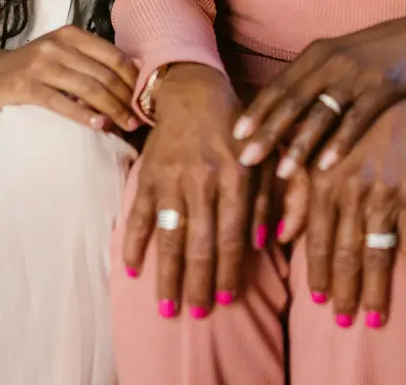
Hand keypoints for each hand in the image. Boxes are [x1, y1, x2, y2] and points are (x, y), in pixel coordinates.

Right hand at [0, 23, 138, 131]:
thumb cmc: (35, 66)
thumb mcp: (64, 53)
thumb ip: (92, 59)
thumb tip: (134, 77)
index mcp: (72, 35)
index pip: (114, 55)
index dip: (133, 78)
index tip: (145, 97)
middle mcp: (58, 46)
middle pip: (104, 74)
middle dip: (126, 98)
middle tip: (138, 119)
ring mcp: (41, 65)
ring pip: (88, 88)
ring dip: (111, 109)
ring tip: (125, 125)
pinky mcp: (26, 87)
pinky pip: (61, 103)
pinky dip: (83, 115)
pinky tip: (98, 125)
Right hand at [122, 63, 280, 317]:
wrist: (195, 91)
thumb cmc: (239, 127)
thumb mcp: (266, 154)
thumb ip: (273, 196)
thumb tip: (269, 240)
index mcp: (237, 174)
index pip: (232, 233)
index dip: (229, 269)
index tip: (226, 299)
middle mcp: (204, 177)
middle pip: (200, 241)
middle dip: (198, 282)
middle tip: (196, 313)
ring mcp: (173, 176)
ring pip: (169, 234)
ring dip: (168, 273)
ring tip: (167, 305)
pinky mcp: (149, 173)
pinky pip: (138, 213)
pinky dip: (133, 241)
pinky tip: (132, 268)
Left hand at [233, 15, 405, 175]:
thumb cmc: (381, 52)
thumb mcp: (343, 57)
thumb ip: (316, 78)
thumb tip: (287, 110)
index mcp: (317, 53)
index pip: (279, 85)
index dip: (258, 110)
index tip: (236, 135)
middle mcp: (332, 61)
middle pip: (292, 101)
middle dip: (267, 132)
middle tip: (245, 159)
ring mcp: (356, 75)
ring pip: (321, 114)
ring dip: (299, 144)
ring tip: (282, 172)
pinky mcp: (382, 89)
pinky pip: (356, 121)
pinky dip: (339, 144)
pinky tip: (326, 165)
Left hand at [277, 94, 405, 325]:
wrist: (394, 104)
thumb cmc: (350, 132)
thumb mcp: (316, 157)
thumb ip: (297, 196)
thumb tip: (279, 236)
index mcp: (323, 183)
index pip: (316, 240)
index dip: (317, 273)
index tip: (317, 301)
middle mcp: (350, 191)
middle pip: (345, 254)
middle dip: (344, 291)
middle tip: (344, 321)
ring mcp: (381, 192)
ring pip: (376, 252)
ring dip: (376, 289)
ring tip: (375, 318)